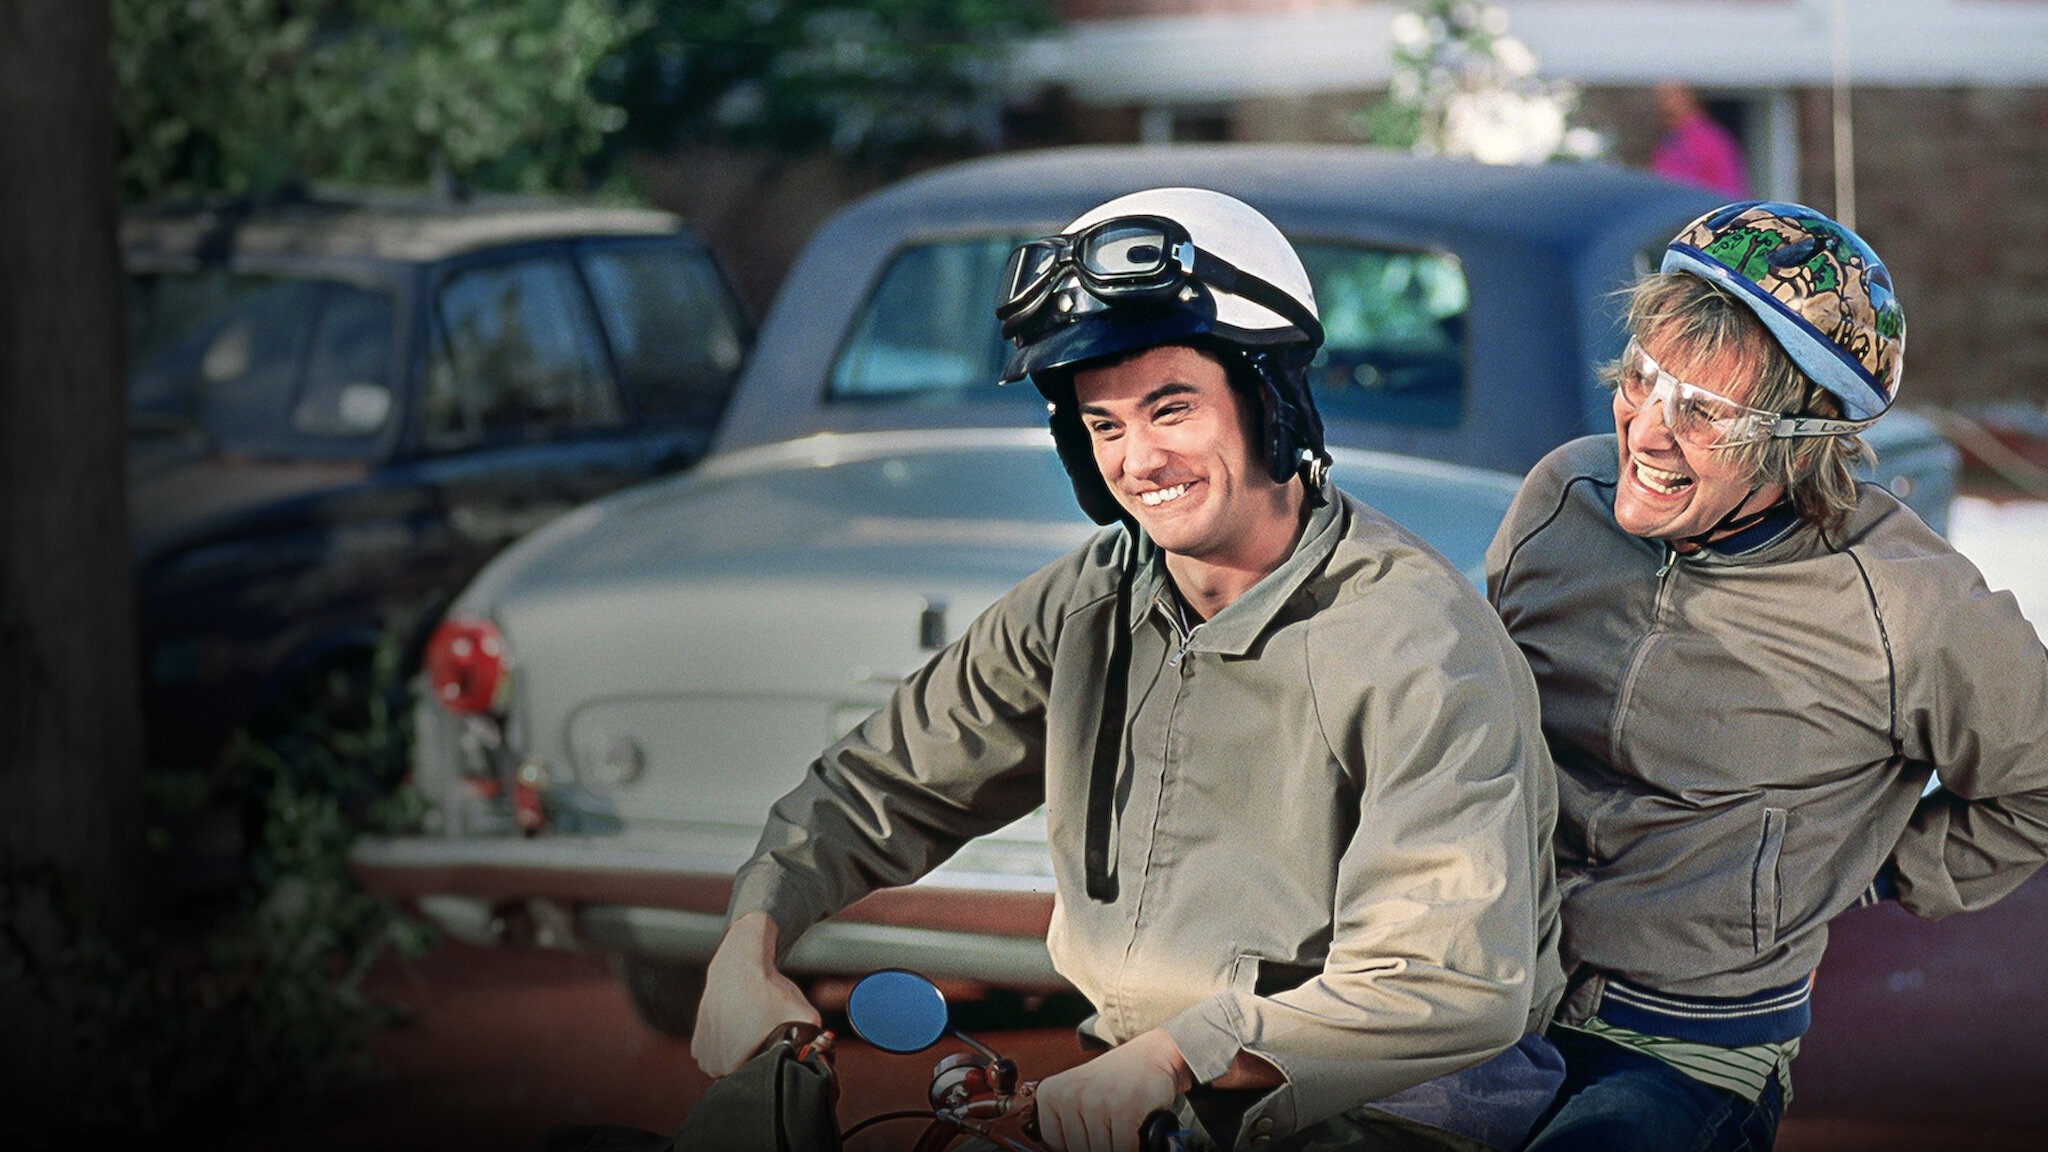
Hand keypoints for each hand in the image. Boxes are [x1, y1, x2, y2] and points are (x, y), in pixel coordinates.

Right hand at [690, 912, 820, 1077]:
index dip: (770, 1066)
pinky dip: (725, 1049)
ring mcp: (702, 1052)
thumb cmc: (768, 990)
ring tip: (752, 1035)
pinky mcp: (697, 1040)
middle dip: (754, 1064)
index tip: (777, 1047)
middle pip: (741, 1076)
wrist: (740, 964)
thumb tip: (824, 1052)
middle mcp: (712, 1063)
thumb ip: (818, 1037)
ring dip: (738, 1058)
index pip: (756, 1081)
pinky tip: (739, 1032)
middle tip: (767, 1040)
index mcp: (732, 1065)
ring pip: (726, 1067)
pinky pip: (715, 1055)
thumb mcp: (804, 1013)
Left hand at [1033, 1028, 1190, 1151]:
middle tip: (1111, 1125)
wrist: (1151, 1055)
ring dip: (1118, 1146)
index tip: (1093, 1130)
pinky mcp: (1125, 1107)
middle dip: (1099, 1144)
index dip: (1079, 1145)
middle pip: (1078, 1150)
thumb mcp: (1078, 1100)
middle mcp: (1069, 1095)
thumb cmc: (1114, 1083)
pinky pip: (1124, 1148)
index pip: (1055, 1146)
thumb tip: (1070, 1151)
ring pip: (1101, 1151)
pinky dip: (1134, 1146)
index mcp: (1049, 1094)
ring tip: (1123, 1125)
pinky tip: (1136, 1129)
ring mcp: (1097, 1100)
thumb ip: (1069, 1129)